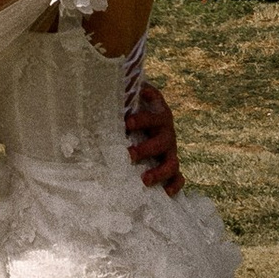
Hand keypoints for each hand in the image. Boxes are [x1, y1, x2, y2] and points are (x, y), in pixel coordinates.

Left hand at [125, 80, 183, 197]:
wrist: (149, 113)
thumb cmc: (132, 106)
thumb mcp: (129, 99)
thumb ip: (121, 95)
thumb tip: (100, 84)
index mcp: (158, 114)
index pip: (153, 116)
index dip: (142, 120)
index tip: (127, 123)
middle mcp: (166, 132)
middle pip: (161, 141)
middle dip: (146, 149)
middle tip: (129, 155)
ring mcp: (170, 150)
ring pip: (172, 162)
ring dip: (159, 171)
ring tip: (144, 179)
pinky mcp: (171, 164)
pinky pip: (178, 176)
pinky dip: (175, 185)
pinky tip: (167, 193)